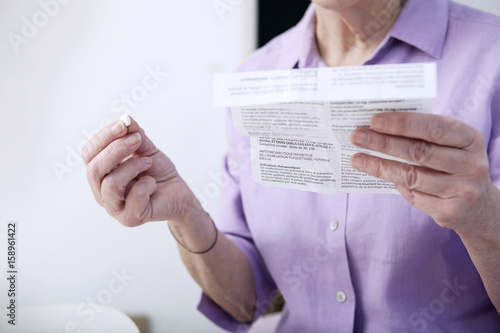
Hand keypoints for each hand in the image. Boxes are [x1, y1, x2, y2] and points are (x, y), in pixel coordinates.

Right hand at [82, 116, 198, 226]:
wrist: (178, 193)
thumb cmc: (157, 171)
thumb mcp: (146, 149)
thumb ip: (134, 134)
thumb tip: (125, 118)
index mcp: (100, 173)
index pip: (89, 153)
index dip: (104, 136)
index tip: (124, 124)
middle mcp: (101, 192)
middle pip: (94, 169)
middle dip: (115, 149)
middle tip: (137, 139)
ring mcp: (114, 208)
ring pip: (110, 184)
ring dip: (132, 167)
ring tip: (148, 162)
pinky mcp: (130, 218)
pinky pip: (133, 197)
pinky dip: (146, 185)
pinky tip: (152, 183)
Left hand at [349, 112, 497, 232]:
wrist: (479, 207)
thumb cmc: (454, 165)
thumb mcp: (450, 145)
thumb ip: (423, 135)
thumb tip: (379, 126)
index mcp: (470, 139)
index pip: (434, 127)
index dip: (402, 123)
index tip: (374, 121)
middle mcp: (470, 164)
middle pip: (418, 151)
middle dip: (383, 142)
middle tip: (357, 136)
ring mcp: (463, 190)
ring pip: (411, 175)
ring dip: (379, 165)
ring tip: (356, 158)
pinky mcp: (450, 211)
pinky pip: (413, 194)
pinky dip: (393, 183)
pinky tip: (378, 173)